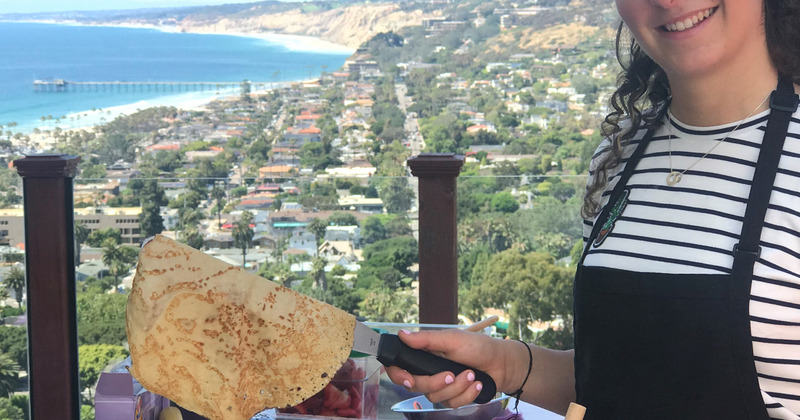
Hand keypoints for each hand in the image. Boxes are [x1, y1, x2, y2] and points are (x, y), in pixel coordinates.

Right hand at [384, 329, 517, 408]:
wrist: (502, 364)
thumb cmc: (479, 347)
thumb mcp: (452, 339)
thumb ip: (426, 339)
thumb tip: (402, 334)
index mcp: (425, 354)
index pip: (399, 367)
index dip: (398, 375)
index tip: (409, 379)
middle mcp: (429, 370)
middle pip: (416, 386)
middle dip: (435, 382)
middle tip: (451, 374)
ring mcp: (441, 385)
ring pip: (434, 397)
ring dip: (456, 387)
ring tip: (471, 374)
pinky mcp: (453, 397)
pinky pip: (451, 404)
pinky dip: (466, 394)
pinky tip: (477, 384)